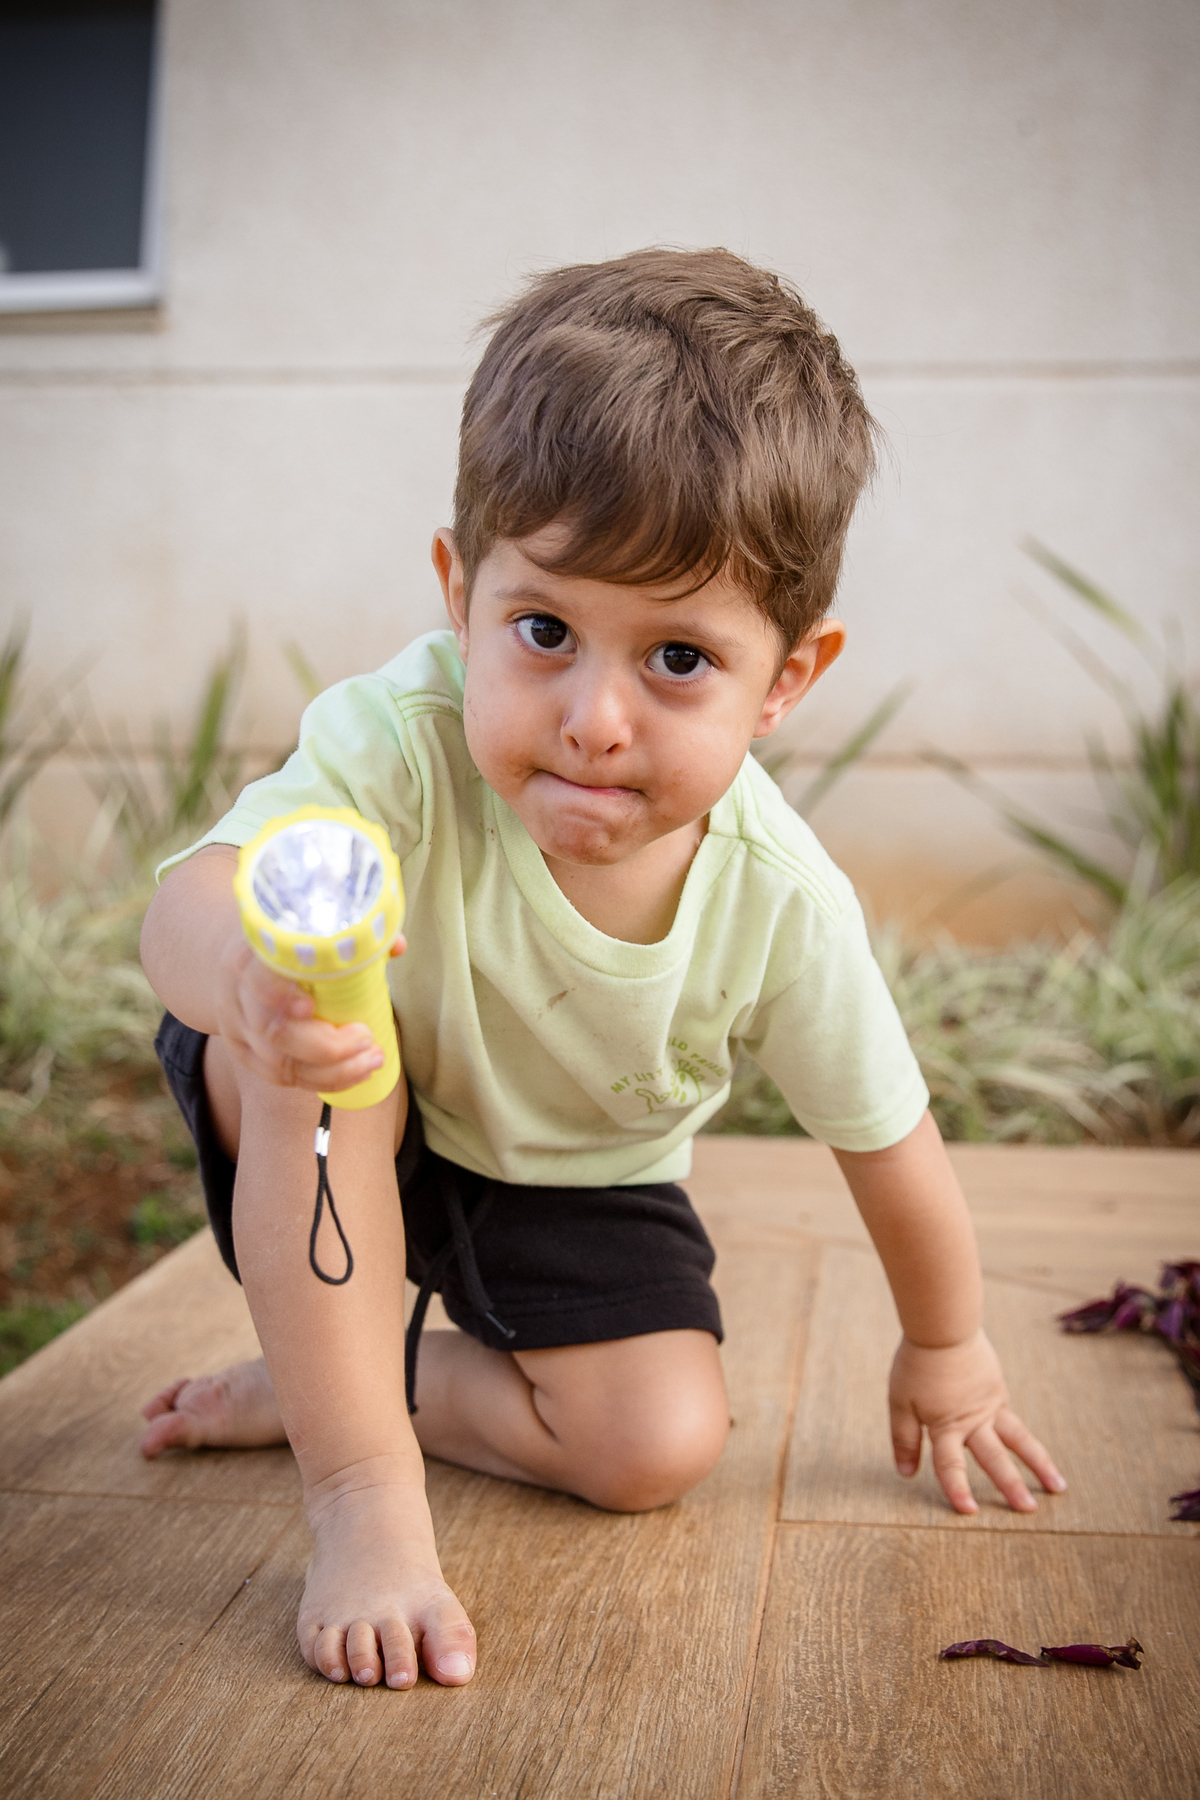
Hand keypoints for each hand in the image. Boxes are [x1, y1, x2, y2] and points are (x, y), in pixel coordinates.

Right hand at [213, 933, 405, 1092]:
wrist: (241, 959)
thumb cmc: (286, 941)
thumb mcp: (306, 926)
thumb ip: (351, 932)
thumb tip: (395, 946)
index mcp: (249, 956)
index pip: (256, 978)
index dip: (279, 995)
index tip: (312, 1006)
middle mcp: (237, 995)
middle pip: (273, 1031)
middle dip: (327, 1045)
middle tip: (367, 1039)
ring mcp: (237, 1029)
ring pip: (279, 1063)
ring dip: (333, 1070)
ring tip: (372, 1060)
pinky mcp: (245, 1054)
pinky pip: (281, 1078)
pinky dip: (322, 1081)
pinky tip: (355, 1074)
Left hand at [888, 1329, 1065, 1514]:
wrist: (943, 1325)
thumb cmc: (917, 1364)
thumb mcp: (900, 1402)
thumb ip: (904, 1438)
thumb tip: (906, 1473)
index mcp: (946, 1424)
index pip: (951, 1464)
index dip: (957, 1489)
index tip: (969, 1512)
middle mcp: (973, 1419)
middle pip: (994, 1457)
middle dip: (1011, 1486)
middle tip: (1029, 1510)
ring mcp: (991, 1405)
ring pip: (1020, 1440)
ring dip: (1040, 1465)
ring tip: (1058, 1487)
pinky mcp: (998, 1391)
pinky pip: (1013, 1421)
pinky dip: (1025, 1439)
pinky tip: (1032, 1451)